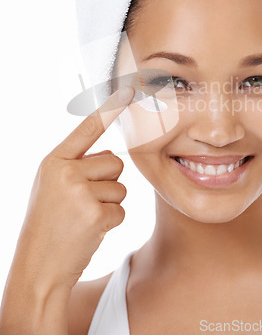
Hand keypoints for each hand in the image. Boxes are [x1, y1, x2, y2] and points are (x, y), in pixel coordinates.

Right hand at [16, 85, 133, 290]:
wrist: (38, 267)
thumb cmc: (47, 224)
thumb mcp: (51, 187)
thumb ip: (76, 166)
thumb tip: (112, 156)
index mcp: (54, 161)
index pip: (87, 129)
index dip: (109, 108)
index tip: (127, 90)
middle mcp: (66, 172)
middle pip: (115, 162)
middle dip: (108, 181)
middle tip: (84, 202)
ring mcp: (80, 193)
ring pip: (120, 187)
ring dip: (109, 203)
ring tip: (83, 217)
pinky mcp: (96, 215)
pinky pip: (121, 209)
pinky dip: (111, 222)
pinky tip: (89, 231)